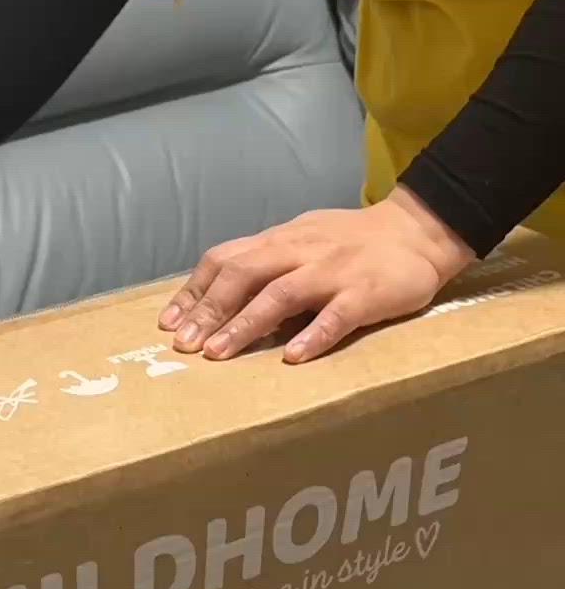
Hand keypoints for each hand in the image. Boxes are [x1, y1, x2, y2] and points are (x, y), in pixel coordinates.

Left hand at [158, 190, 474, 364]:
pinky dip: (314, 335)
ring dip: (245, 324)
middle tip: (184, 345)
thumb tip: (215, 296)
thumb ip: (264, 264)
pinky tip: (292, 357)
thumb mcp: (301, 241)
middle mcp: (300, 251)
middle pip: (245, 274)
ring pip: (281, 294)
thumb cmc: (352, 243)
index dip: (195, 290)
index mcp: (280, 240)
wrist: (419, 231)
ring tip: (218, 354)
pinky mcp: (367, 292)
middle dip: (209, 310)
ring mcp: (334, 271)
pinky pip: (337, 315)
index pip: (225, 258)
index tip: (169, 323)